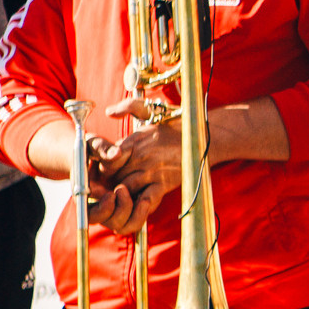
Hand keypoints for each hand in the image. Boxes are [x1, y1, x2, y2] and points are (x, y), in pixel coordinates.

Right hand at [29, 116, 160, 236]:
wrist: (98, 155)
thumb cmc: (92, 149)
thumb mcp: (93, 145)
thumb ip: (102, 148)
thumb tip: (117, 154)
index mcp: (85, 196)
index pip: (92, 215)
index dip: (103, 209)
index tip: (111, 194)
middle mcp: (99, 207)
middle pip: (111, 223)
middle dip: (122, 210)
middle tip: (124, 190)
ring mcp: (114, 209)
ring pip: (126, 225)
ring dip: (136, 215)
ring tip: (142, 198)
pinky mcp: (128, 207)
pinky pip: (137, 218)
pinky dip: (144, 211)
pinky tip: (149, 196)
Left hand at [96, 97, 182, 215]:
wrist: (204, 137)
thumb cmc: (177, 125)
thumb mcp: (151, 110)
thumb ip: (129, 106)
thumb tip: (109, 112)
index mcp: (135, 141)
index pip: (108, 159)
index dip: (104, 167)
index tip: (106, 170)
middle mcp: (141, 156)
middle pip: (114, 176)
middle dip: (109, 183)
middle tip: (109, 187)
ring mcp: (153, 171)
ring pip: (126, 188)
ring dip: (122, 193)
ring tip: (122, 194)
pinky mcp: (165, 183)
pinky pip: (146, 198)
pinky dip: (139, 202)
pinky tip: (138, 201)